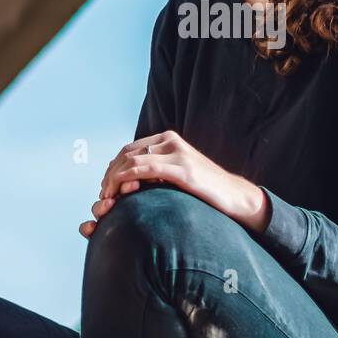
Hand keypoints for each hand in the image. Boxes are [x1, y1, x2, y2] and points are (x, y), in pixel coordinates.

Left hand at [78, 130, 268, 237]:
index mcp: (168, 139)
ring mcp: (177, 153)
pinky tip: (120, 193)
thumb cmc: (205, 190)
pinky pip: (145, 169)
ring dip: (113, 179)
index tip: (106, 187)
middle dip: (109, 175)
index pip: (129, 149)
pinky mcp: (182, 169)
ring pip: (131, 160)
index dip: (113, 168)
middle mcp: (170, 141)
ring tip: (108, 198)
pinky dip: (126, 179)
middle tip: (104, 195)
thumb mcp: (178, 173)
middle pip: (126, 154)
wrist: (234, 196)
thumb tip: (133, 179)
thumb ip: (159, 170)